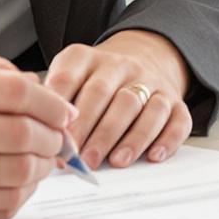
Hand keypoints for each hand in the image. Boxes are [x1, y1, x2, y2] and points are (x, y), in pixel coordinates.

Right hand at [0, 63, 74, 218]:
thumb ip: (4, 79)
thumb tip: (57, 107)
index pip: (14, 93)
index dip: (50, 103)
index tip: (64, 111)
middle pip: (18, 135)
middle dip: (52, 137)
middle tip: (58, 138)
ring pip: (15, 175)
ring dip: (41, 167)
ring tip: (41, 158)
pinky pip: (0, 207)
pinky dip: (22, 194)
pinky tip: (19, 180)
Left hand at [45, 31, 193, 169]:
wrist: (144, 56)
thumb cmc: (96, 80)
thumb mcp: (70, 76)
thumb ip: (54, 99)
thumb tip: (41, 135)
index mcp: (88, 58)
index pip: (70, 78)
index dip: (61, 110)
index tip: (54, 138)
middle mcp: (123, 65)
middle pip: (106, 94)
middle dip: (92, 129)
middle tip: (82, 159)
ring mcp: (152, 82)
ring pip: (143, 106)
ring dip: (129, 137)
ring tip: (115, 162)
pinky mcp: (176, 101)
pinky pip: (177, 119)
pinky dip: (167, 139)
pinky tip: (153, 156)